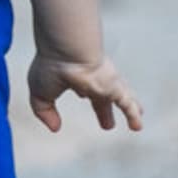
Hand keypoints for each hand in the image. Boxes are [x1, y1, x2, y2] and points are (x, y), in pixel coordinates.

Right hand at [28, 51, 143, 133]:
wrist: (67, 50)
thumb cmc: (50, 66)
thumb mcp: (40, 94)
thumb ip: (45, 112)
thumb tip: (55, 128)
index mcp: (74, 78)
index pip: (81, 87)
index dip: (83, 94)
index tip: (82, 97)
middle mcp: (92, 79)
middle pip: (101, 97)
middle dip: (104, 110)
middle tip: (108, 124)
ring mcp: (105, 83)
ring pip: (120, 97)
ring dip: (129, 108)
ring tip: (137, 119)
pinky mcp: (115, 88)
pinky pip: (127, 104)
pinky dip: (133, 115)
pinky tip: (137, 126)